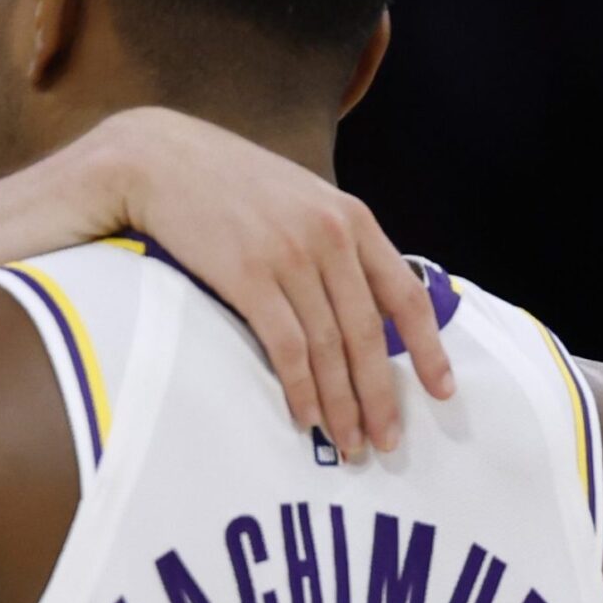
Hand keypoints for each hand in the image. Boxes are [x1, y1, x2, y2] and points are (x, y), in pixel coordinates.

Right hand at [72, 106, 454, 458]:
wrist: (160, 160)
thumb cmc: (229, 183)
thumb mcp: (301, 197)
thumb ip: (335, 242)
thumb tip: (359, 303)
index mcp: (352, 219)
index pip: (405, 295)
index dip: (428, 349)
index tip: (442, 391)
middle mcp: (330, 237)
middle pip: (368, 334)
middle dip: (380, 396)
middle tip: (387, 442)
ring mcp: (289, 257)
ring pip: (329, 348)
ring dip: (341, 404)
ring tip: (349, 443)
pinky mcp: (247, 277)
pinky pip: (285, 346)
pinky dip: (299, 387)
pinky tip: (305, 417)